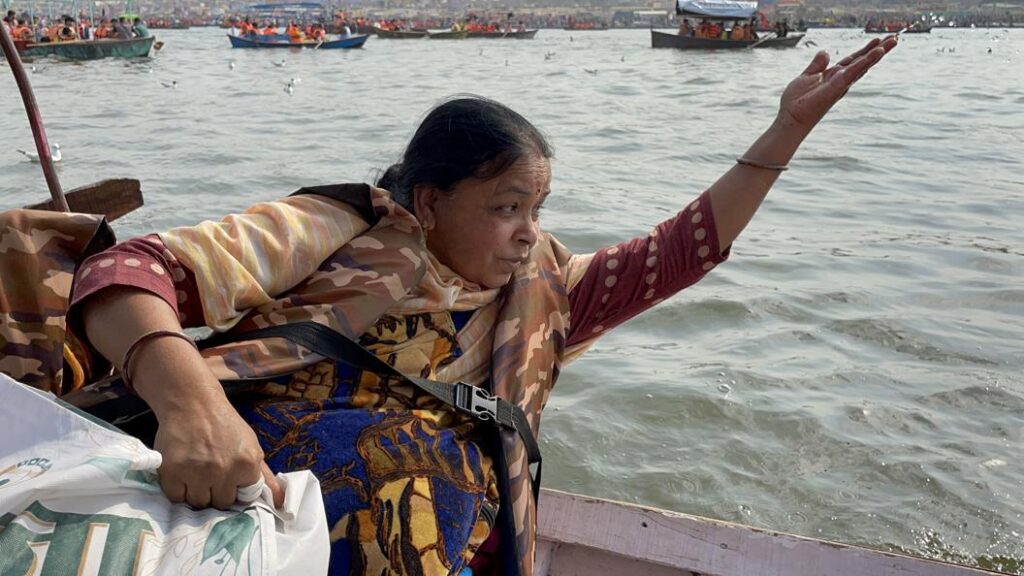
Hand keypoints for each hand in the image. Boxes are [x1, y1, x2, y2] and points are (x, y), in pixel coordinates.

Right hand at [154, 396, 284, 509]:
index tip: (228, 479)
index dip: (234, 489)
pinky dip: (178, 489)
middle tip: (210, 474)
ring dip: (197, 492)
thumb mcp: (251, 446)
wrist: (193, 403)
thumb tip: (280, 503)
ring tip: (196, 473)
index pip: (243, 499)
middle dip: (216, 492)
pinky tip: (182, 473)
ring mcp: (196, 473)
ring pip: (198, 503)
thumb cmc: (224, 425)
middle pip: (221, 503)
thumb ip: (265, 476)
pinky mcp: (172, 473)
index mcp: (247, 464)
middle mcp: (223, 471)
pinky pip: (176, 497)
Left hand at [776, 36, 898, 134]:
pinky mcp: (837, 87)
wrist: (790, 117)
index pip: (853, 60)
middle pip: (863, 61)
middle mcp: (841, 80)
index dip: (865, 50)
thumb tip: (826, 51)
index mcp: (834, 76)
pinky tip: (877, 52)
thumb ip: (817, 65)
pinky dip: (865, 61)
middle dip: (879, 49)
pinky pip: (853, 71)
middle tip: (895, 38)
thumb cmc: (796, 102)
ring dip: (878, 53)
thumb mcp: (806, 77)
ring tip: (893, 41)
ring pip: (863, 65)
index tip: (878, 40)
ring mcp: (841, 84)